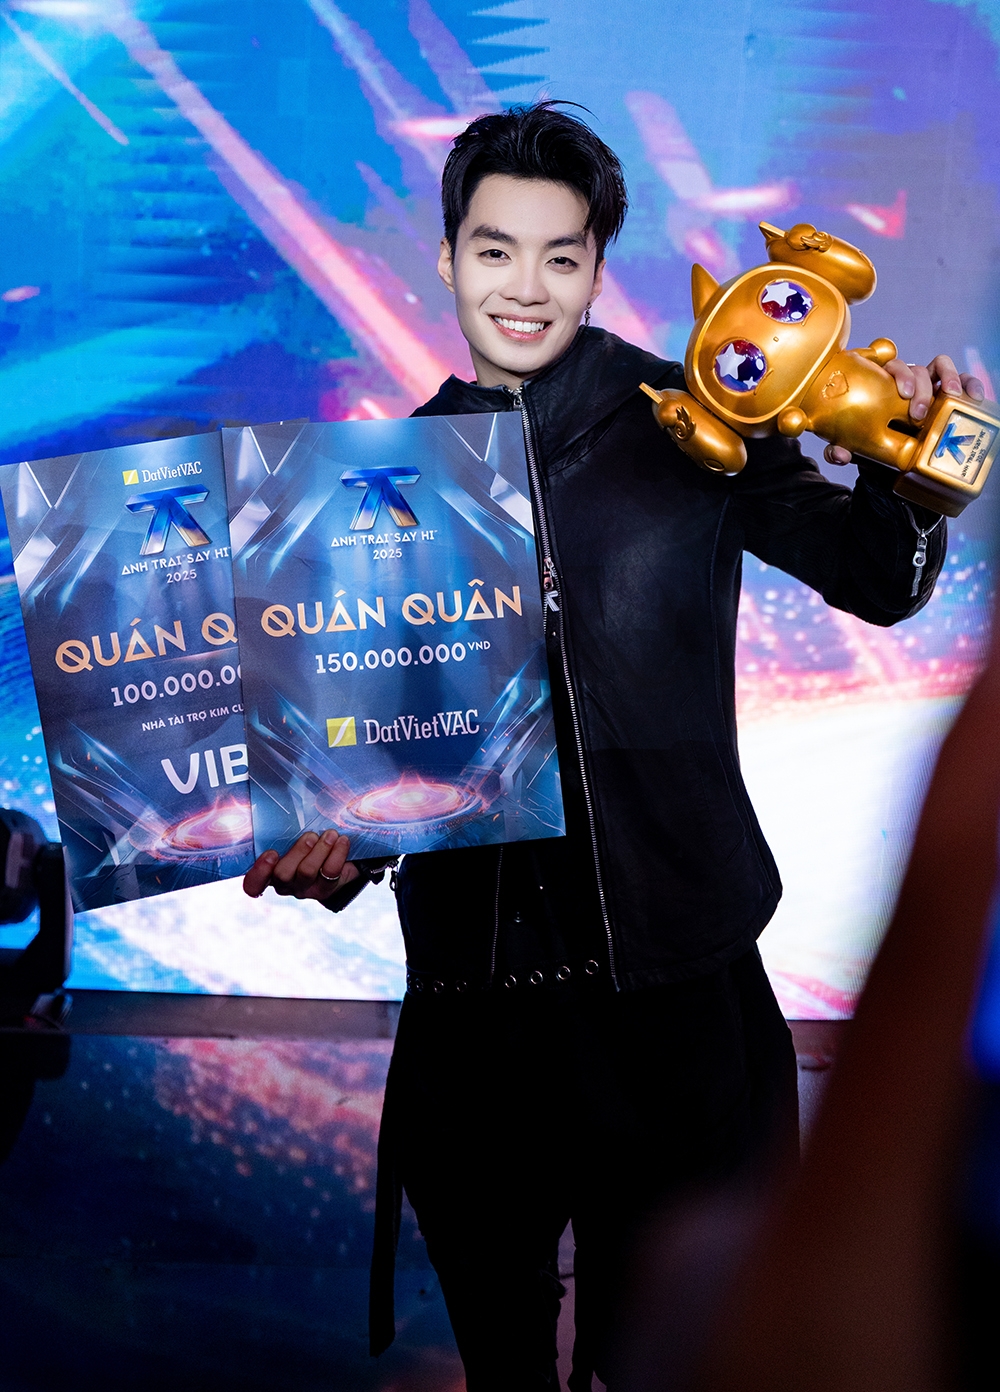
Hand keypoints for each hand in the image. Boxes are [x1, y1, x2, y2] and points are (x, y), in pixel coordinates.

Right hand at [242, 828, 358, 900]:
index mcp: (268, 870)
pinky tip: (342, 841)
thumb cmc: (308, 839)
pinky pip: (330, 873)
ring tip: (330, 834)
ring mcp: (304, 888)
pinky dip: (337, 854)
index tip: (271, 853)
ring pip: (306, 873)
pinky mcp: (325, 890)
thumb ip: (284, 824)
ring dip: (320, 850)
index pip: (253, 884)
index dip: (259, 873)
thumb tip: (284, 789)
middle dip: (297, 852)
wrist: (340, 857)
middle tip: (310, 835)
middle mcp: (283, 883)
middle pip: (282, 875)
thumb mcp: (293, 832)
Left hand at [823, 353, 985, 464]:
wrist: (894, 459)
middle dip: (922, 387)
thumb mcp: (856, 446)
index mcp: (885, 383)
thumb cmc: (873, 443)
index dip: (900, 373)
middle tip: (918, 414)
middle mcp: (910, 380)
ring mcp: (932, 385)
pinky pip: (965, 382)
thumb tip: (838, 454)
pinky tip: (975, 398)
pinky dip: (971, 385)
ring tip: (950, 397)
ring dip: (949, 379)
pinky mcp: (951, 396)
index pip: (893, 365)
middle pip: (919, 368)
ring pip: (943, 367)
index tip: (903, 393)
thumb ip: (842, 449)